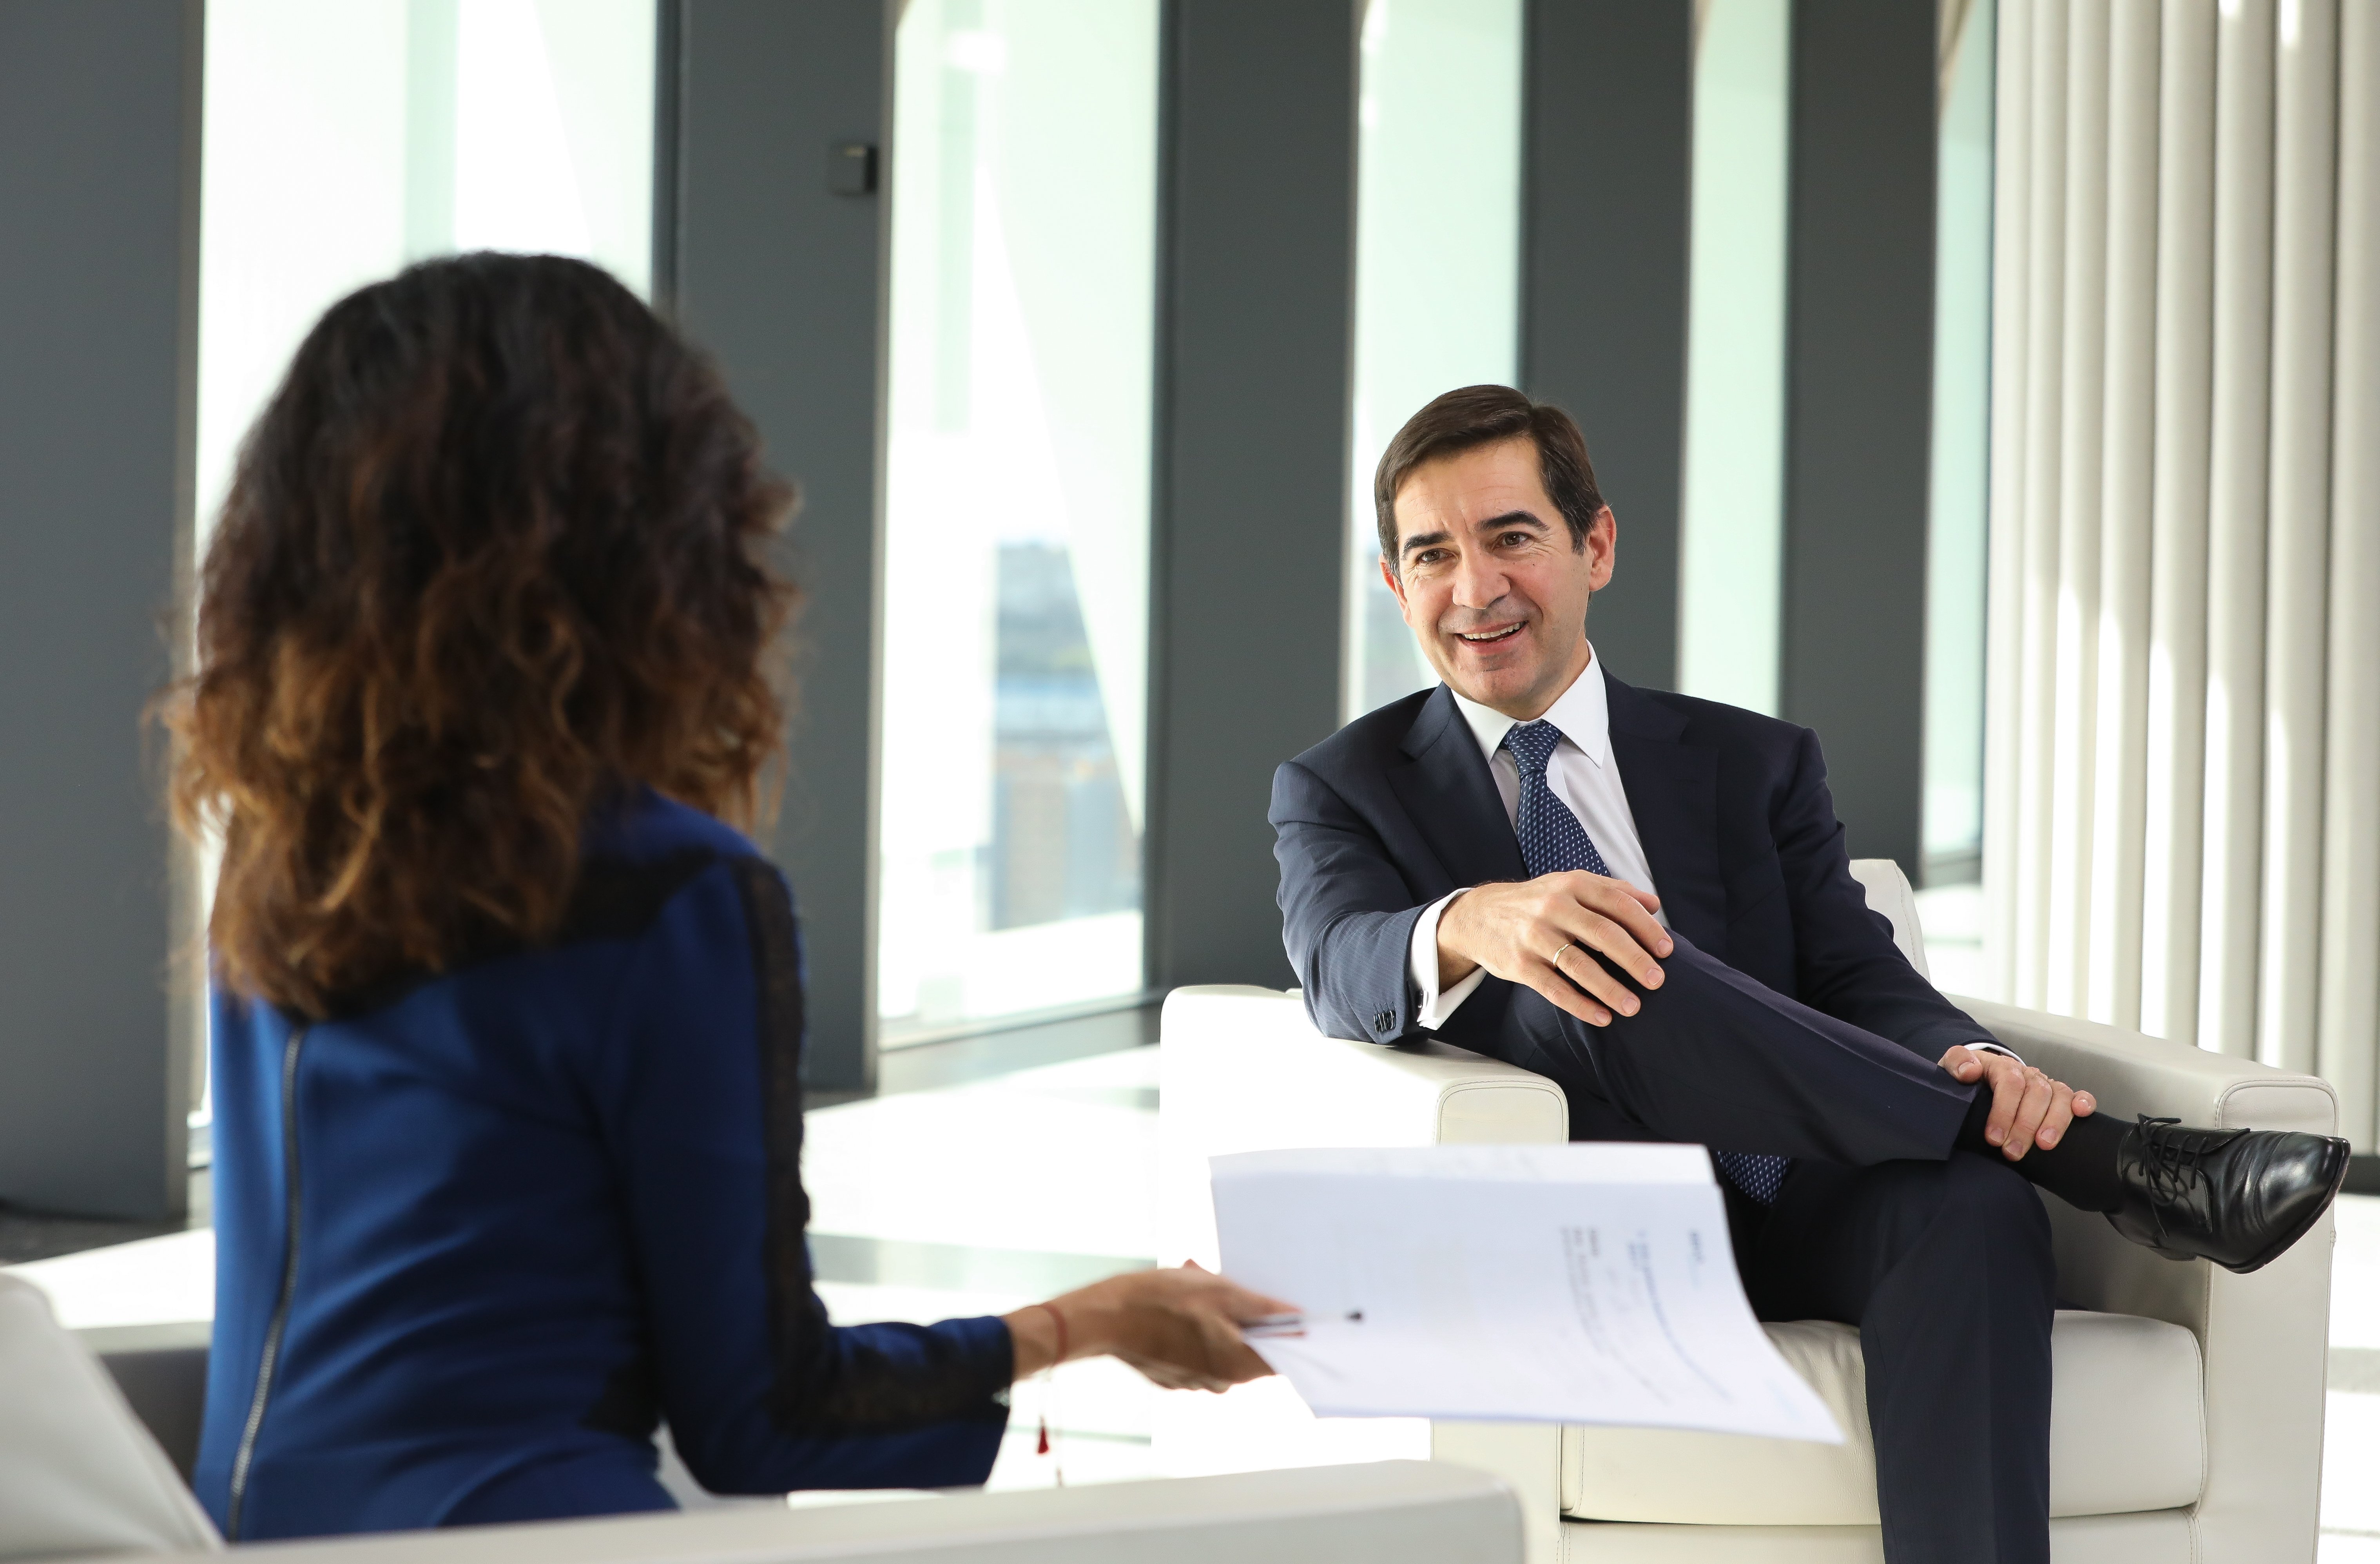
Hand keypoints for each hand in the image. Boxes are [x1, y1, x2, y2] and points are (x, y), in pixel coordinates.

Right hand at [1003, 1263, 1291, 1392]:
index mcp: (1237, 1365)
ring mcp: (1192, 1383)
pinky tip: (1176, 1306)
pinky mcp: (1170, 1376)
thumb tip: (1294, 1315)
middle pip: (1250, 1351)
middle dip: (1244, 1317)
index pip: (1281, 1357)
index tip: (1290, 1312)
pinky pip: (1195, 1353)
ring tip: (1193, 1290)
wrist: (1103, 1318)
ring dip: (1216, 1321)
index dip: (1290, 1334)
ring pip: (1220, 1349)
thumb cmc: (1160, 1301)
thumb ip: (1259, 1306)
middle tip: (1228, 1286)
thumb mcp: (1216, 1290)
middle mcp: (1219, 1382)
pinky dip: (1193, 1332)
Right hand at [1435, 872, 1672, 1027]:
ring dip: (1610, 989)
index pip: (1617, 904)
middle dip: (1634, 959)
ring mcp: (1533, 936)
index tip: (1666, 950)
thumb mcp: (1568, 885)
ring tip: (1633, 1007)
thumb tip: (1653, 904)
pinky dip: (1580, 1005)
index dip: (1645, 927)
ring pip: (1579, 965)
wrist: (1477, 915)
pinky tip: (1601, 1017)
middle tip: (1657, 981)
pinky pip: (1554, 988)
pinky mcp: (1519, 964)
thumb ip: (1611, 890)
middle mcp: (1552, 907)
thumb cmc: (1534, 903)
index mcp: (1571, 885)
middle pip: (1603, 933)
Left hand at [1939, 1045, 2095, 1159]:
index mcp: (1998, 1065)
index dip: (2003, 1111)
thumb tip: (1969, 1071)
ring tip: (2044, 1146)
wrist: (1973, 1082)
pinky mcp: (2056, 1095)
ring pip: (2058, 1094)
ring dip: (2055, 1121)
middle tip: (2012, 1152)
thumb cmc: (1963, 1083)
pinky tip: (2082, 1114)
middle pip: (2035, 1092)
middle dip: (2025, 1125)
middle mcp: (2024, 1072)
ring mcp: (2042, 1083)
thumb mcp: (1950, 1071)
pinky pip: (2075, 1094)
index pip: (2008, 1082)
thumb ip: (1955, 1065)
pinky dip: (2083, 1102)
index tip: (1993, 1139)